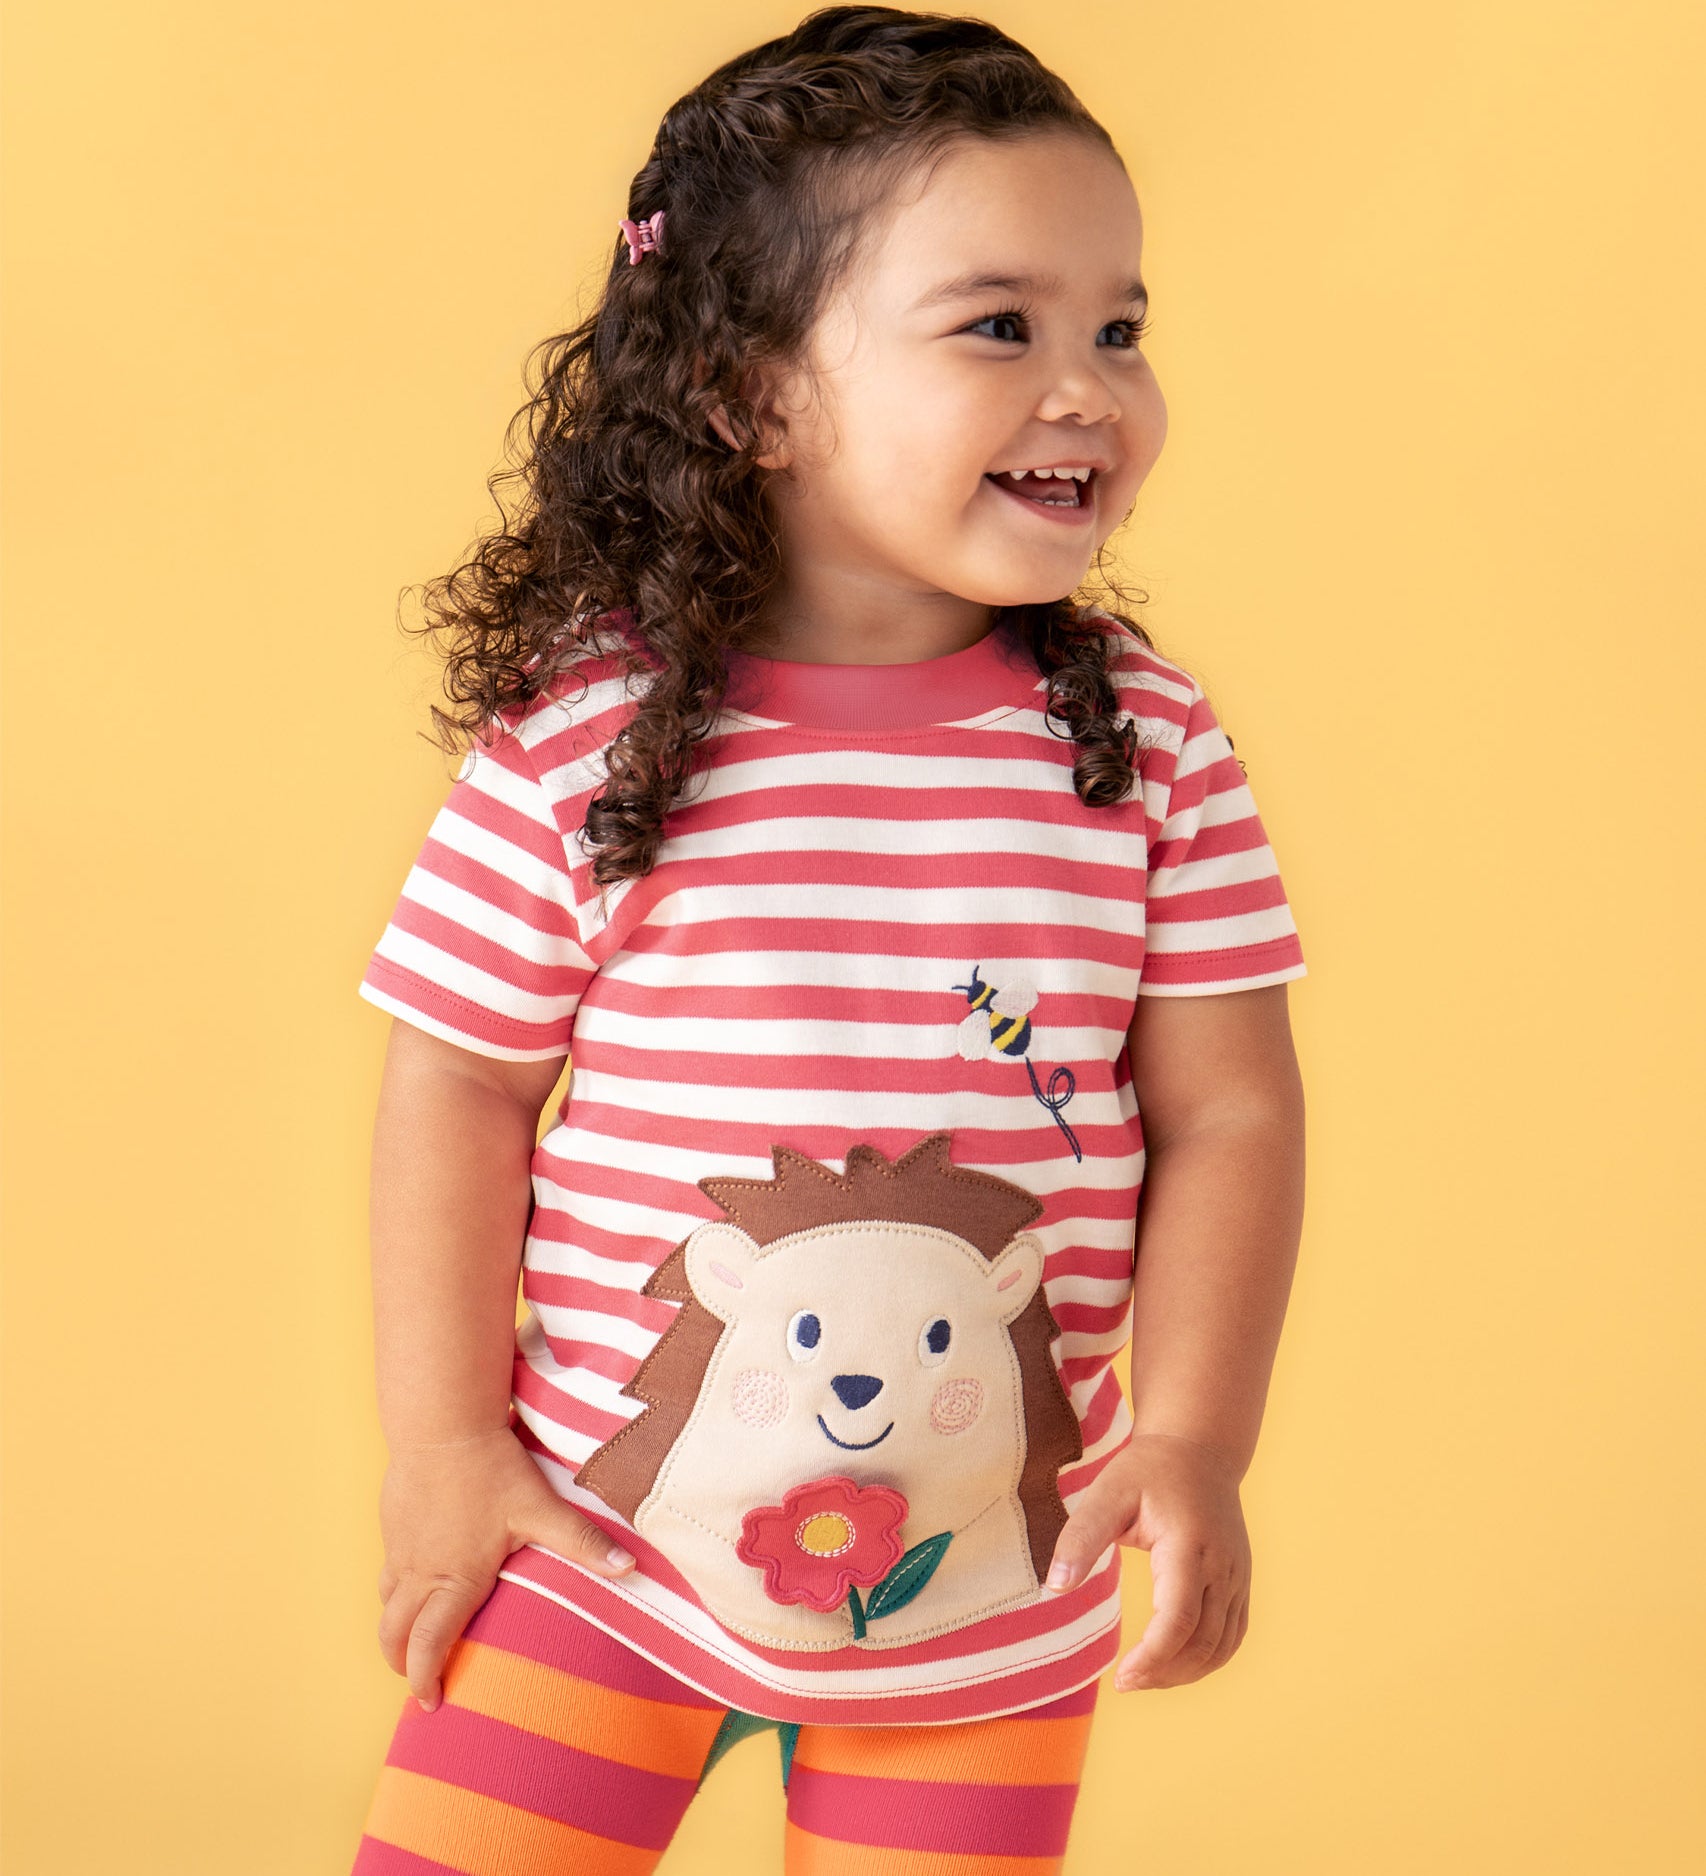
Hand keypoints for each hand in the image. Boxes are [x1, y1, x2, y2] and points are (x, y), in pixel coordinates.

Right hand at [376, 1425, 636, 1711]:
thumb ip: (583, 1543)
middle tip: (418, 1679)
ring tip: (412, 1639)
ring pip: (387, 1602)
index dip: (425, 1678)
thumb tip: (630, 1569)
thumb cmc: (491, 1469)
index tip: (430, 1702)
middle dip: (403, 1663)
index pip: (428, 1645)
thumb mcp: (542, 1508)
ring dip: (396, 1628)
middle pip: (394, 1634)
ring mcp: (402, 1548)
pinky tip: (415, 1578)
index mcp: (455, 1579)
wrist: (442, 1423)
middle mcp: (420, 1571)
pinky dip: (395, 1589)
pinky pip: (388, 1569)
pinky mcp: (393, 1524)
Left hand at [1042, 1432, 1250, 1692]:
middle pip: (1202, 1642)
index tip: (1122, 1679)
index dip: (1152, 1657)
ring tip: (1145, 1678)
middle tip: (1125, 1683)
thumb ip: (1080, 1538)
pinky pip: (1232, 1636)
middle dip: (1164, 1672)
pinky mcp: (1242, 1582)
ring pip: (1221, 1646)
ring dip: (1186, 1673)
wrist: (1199, 1450)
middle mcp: (1222, 1566)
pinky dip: (1207, 1660)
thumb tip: (1054, 1587)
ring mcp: (1238, 1576)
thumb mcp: (1107, 1493)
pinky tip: (1175, 1665)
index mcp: (1188, 1546)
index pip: (1178, 1619)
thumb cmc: (1147, 1472)